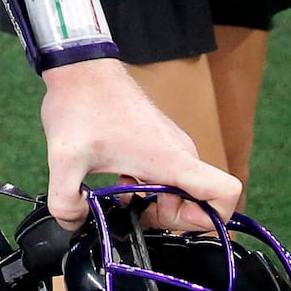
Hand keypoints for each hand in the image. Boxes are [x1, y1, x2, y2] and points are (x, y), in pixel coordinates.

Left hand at [39, 60, 240, 229]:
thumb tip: (74, 224)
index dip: (210, 220)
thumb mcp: (64, 158)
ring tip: (121, 196)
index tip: (168, 220)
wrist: (80, 66)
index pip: (226, 193)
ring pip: (183, 191)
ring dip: (156, 203)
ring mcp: (172, 147)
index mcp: (171, 159)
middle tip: (132, 212)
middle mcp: (181, 152)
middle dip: (169, 218)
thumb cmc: (81, 103)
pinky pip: (169, 178)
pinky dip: (149, 189)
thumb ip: (65, 202)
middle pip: (202, 203)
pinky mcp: (160, 142)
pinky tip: (119, 182)